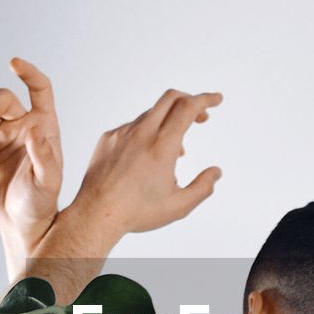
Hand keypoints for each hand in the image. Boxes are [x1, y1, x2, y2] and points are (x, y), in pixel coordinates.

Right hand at [0, 57, 62, 252]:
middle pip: (0, 97)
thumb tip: (36, 131)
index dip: (28, 72)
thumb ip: (44, 157)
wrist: (19, 221)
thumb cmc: (40, 202)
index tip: (12, 63)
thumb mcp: (48, 182)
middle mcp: (20, 125)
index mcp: (43, 125)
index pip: (39, 88)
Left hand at [68, 88, 222, 246]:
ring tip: (175, 151)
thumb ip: (203, 187)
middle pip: (170, 99)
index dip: (206, 100)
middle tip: (200, 117)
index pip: (188, 108)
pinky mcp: (108, 138)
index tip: (216, 99)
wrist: (96, 214)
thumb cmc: (137, 212)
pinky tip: (147, 156)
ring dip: (168, 124)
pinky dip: (146, 133)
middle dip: (190, 101)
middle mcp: (142, 133)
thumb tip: (216, 172)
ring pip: (151, 114)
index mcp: (163, 146)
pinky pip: (132, 127)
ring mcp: (123, 133)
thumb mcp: (178, 206)